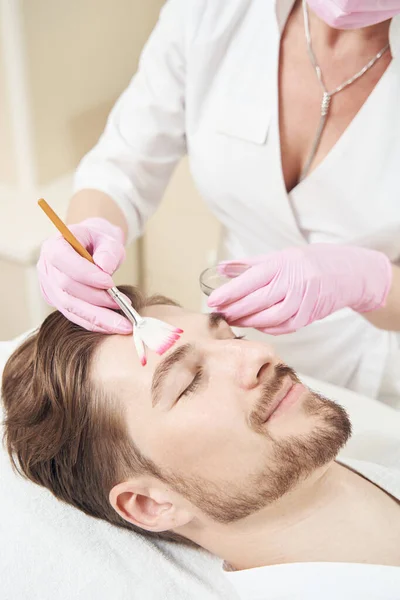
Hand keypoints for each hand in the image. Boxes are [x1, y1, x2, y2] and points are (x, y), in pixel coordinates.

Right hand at [37, 217, 130, 332]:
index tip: (110, 283)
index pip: (62, 260)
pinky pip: (74, 316)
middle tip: (124, 306)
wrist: (94, 248)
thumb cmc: (100, 241)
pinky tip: (113, 325)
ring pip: (70, 308)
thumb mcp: (108, 239)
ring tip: (122, 323)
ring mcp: (49, 288)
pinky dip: (94, 323)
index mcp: (54, 246)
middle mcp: (46, 268)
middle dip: (96, 300)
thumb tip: (105, 268)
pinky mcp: (58, 302)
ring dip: (98, 318)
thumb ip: (108, 251)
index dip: (85, 274)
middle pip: (67, 289)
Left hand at [208, 244, 391, 334]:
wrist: (344, 272)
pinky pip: (283, 327)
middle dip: (235, 310)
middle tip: (219, 315)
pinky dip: (267, 328)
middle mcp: (292, 282)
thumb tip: (220, 268)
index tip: (212, 300)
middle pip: (257, 301)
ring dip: (249, 321)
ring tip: (234, 320)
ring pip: (269, 317)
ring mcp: (302, 301)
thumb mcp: (278, 257)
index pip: (250, 280)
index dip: (229, 292)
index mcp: (281, 264)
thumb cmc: (306, 262)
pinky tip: (256, 325)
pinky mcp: (308, 316)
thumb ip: (248, 264)